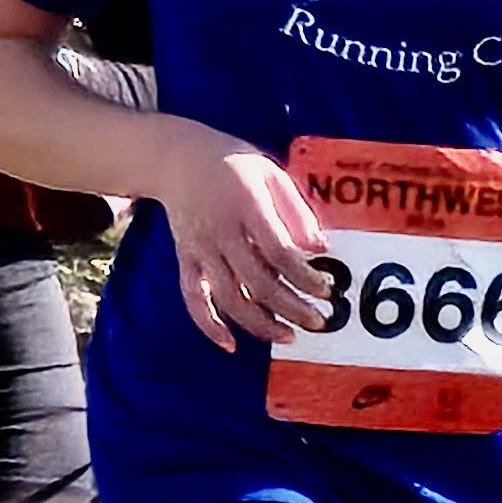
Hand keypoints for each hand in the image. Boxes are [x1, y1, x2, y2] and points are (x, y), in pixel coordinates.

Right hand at [151, 123, 333, 351]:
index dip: (304, 277)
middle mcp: (222, 232)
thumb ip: (296, 209)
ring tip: (288, 336)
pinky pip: (194, 299)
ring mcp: (201, 249)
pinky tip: (230, 344)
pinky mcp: (185, 260)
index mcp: (247, 207)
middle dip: (291, 308)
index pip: (280, 252)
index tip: (326, 291)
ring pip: (229, 298)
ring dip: (260, 324)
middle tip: (319, 322)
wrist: (175, 158)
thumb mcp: (270, 171)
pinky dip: (209, 325)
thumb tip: (320, 247)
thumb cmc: (232, 163)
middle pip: (258, 282)